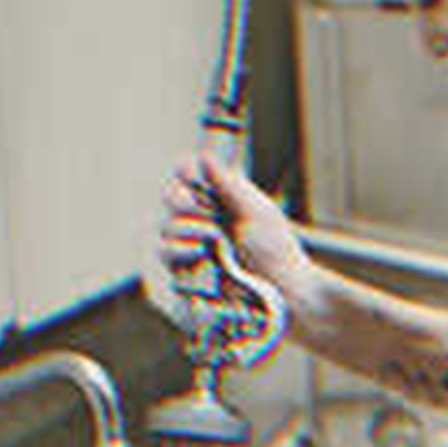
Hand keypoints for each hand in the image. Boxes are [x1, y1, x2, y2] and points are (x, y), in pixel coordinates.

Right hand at [159, 151, 314, 303]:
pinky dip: (178, 249)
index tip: (188, 169)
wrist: (283, 290)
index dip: (183, 171)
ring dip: (184, 228)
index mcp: (220, 200)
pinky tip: (199, 251)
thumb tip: (203, 156)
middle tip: (195, 206)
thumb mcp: (256, 212)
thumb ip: (228, 186)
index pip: (188, 177)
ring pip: (165, 227)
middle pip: (170, 198)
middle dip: (179, 199)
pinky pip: (165, 254)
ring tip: (212, 237)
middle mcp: (202, 220)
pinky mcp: (186, 271)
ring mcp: (191, 245)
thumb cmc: (277, 250)